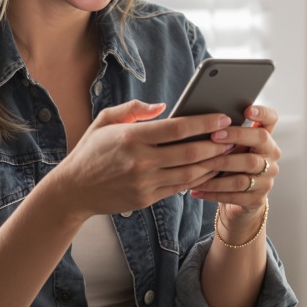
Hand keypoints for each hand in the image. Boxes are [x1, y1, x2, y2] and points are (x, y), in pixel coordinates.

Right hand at [54, 100, 235, 219]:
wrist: (73, 189)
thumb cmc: (91, 150)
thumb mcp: (105, 120)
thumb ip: (133, 109)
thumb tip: (164, 107)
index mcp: (130, 137)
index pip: (176, 129)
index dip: (203, 123)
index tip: (221, 117)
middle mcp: (139, 161)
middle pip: (189, 153)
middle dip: (216, 144)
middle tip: (233, 135)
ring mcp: (144, 183)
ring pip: (189, 174)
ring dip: (212, 164)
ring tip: (227, 153)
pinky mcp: (146, 199)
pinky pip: (179, 188)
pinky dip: (197, 179)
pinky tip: (208, 169)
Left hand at [190, 105, 280, 230]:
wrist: (236, 200)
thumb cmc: (227, 164)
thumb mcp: (228, 146)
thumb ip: (221, 132)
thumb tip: (195, 117)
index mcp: (264, 138)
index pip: (271, 119)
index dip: (262, 112)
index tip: (247, 109)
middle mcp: (270, 156)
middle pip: (260, 141)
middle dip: (235, 136)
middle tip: (212, 135)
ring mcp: (267, 179)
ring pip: (246, 169)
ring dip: (218, 166)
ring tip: (196, 164)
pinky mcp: (257, 199)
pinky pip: (234, 195)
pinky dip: (211, 191)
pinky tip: (194, 188)